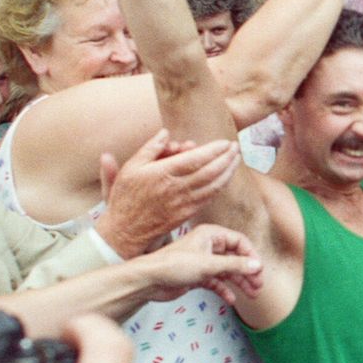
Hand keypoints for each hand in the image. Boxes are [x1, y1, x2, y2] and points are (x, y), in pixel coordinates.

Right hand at [95, 130, 242, 257]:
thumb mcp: (131, 167)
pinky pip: (209, 198)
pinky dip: (220, 187)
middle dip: (227, 158)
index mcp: (163, 173)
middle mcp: (176, 188)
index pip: (196, 159)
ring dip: (229, 172)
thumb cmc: (126, 196)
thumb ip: (150, 148)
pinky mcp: (188, 214)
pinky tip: (225, 178)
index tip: (225, 142)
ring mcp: (184, 203)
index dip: (214, 150)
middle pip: (210, 171)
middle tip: (236, 147)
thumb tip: (166, 133)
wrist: (125, 229)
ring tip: (237, 159)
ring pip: (214, 186)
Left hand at [135, 223, 263, 306]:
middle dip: (247, 272)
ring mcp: (203, 262)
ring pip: (228, 272)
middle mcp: (209, 247)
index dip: (251, 255)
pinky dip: (224, 290)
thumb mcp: (209, 264)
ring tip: (251, 295)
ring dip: (239, 282)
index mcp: (211, 235)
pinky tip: (231, 300)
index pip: (239, 242)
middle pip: (235, 258)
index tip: (259, 270)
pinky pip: (216, 282)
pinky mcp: (197, 276)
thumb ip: (235, 265)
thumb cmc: (174, 265)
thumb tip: (257, 265)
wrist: (149, 281)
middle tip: (258, 285)